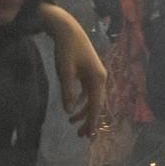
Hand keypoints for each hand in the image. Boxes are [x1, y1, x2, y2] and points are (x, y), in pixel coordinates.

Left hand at [42, 3, 105, 136]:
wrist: (68, 30)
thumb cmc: (67, 49)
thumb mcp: (65, 71)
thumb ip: (67, 92)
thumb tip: (69, 110)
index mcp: (97, 79)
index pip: (95, 105)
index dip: (92, 121)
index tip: (89, 135)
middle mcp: (100, 78)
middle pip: (96, 104)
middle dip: (89, 120)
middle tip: (81, 135)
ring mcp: (95, 75)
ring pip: (91, 99)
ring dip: (84, 111)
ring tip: (73, 123)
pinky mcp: (88, 72)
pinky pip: (87, 92)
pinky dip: (81, 101)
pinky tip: (72, 108)